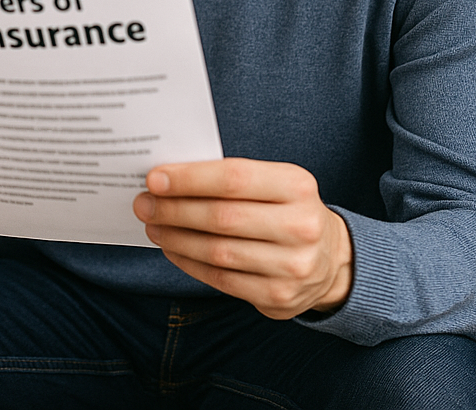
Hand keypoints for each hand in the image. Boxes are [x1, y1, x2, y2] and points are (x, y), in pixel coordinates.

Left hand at [132, 158, 351, 318]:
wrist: (331, 258)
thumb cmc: (285, 208)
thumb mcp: (273, 181)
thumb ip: (229, 178)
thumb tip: (168, 178)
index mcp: (297, 186)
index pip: (233, 178)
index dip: (189, 179)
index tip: (154, 179)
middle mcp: (301, 226)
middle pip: (221, 217)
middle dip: (174, 210)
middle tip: (144, 203)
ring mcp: (293, 266)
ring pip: (218, 252)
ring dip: (176, 237)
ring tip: (153, 225)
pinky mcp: (280, 297)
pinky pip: (222, 279)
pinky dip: (189, 262)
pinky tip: (172, 248)